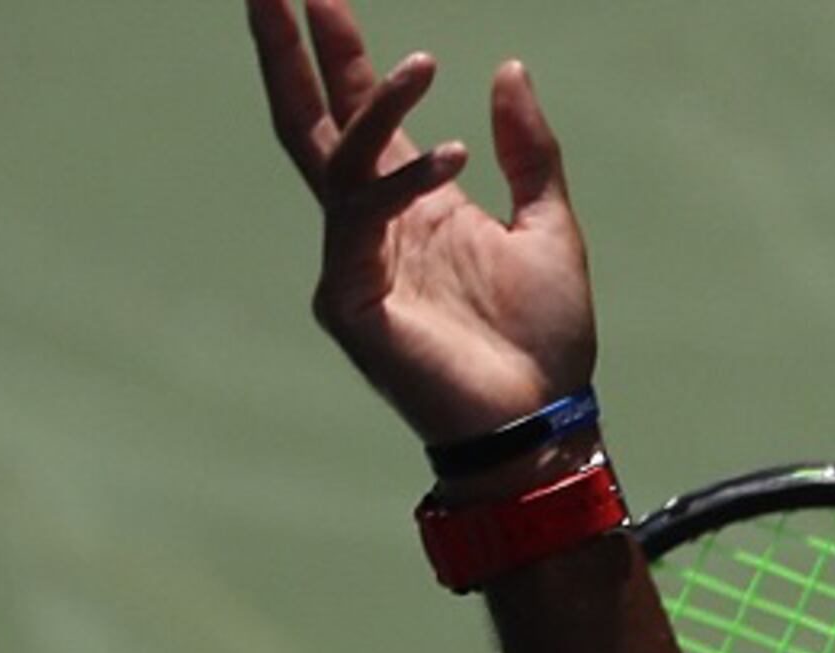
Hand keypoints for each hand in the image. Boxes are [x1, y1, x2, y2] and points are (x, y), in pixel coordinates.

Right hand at [248, 0, 596, 445]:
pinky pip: (361, 221)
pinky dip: (401, 183)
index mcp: (408, 203)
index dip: (338, 50)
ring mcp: (351, 260)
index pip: (357, 111)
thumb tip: (508, 68)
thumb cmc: (543, 338)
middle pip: (310, 120)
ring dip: (371, 105)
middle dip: (285, 52)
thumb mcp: (549, 225)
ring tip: (419, 62)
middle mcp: (368, 224)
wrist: (543, 421)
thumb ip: (528, 150)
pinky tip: (452, 153)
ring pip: (337, 159)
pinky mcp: (350, 301)